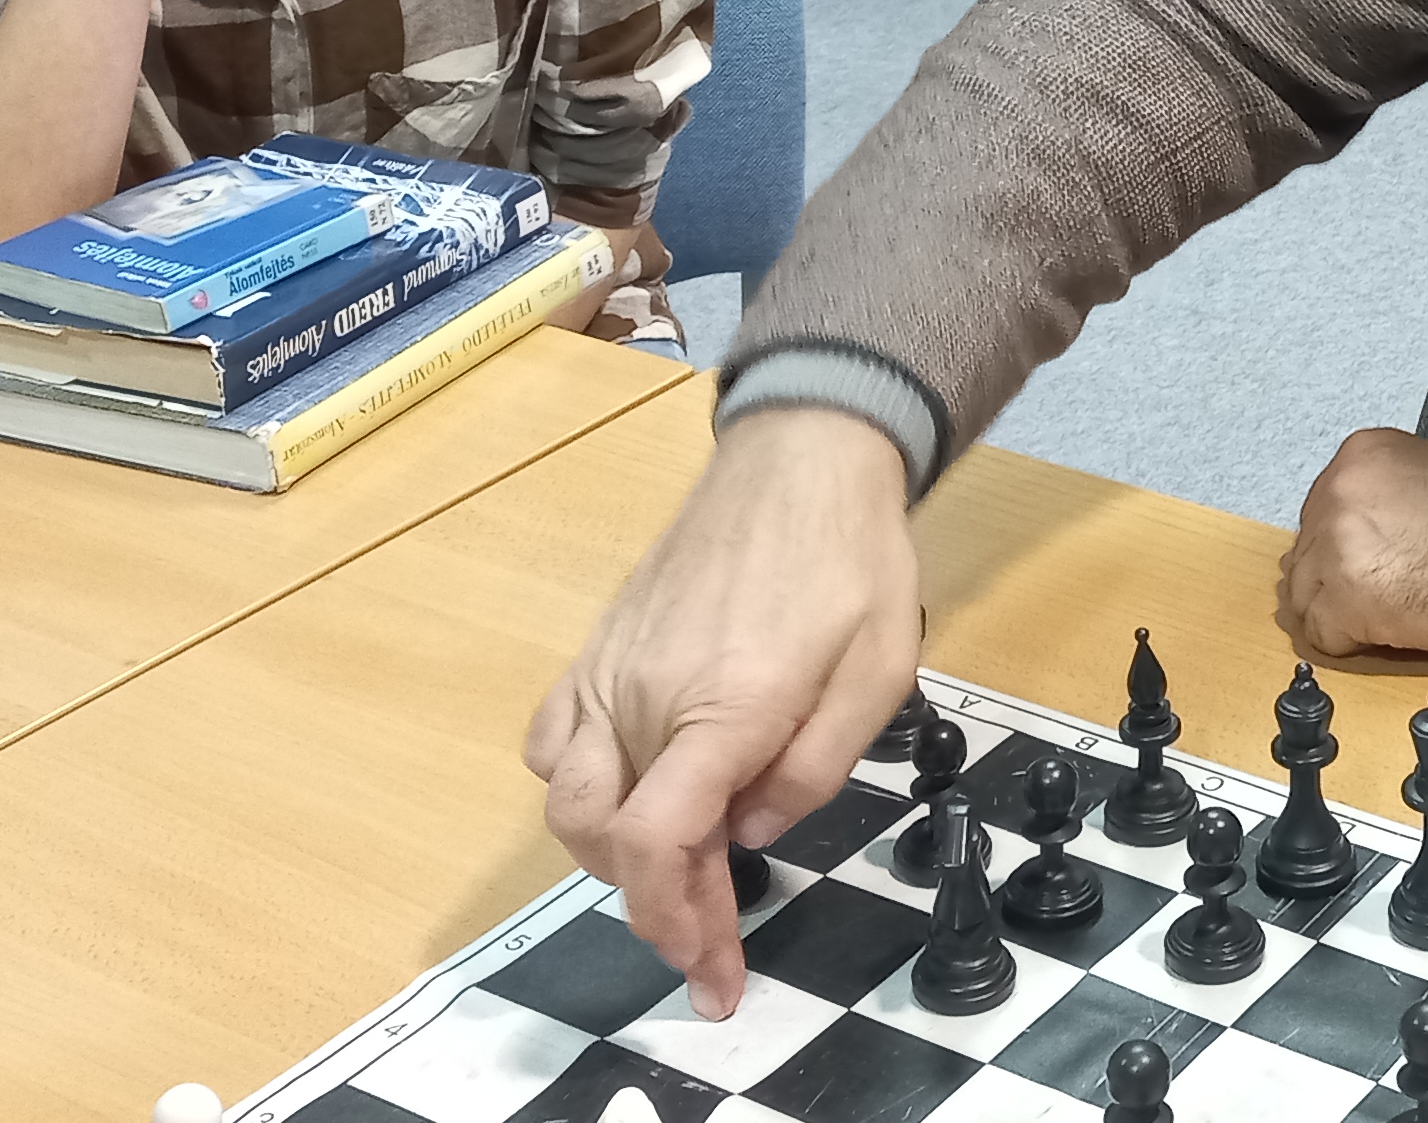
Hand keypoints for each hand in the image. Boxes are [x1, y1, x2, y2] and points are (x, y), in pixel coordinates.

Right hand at [526, 404, 918, 1016]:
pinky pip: (549, 739)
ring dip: (611, 857)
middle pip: (607, 839)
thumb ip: (814, 770)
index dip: (676, 923)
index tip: (710, 970)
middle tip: (711, 938)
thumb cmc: (850, 563)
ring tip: (674, 873)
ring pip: (567, 799)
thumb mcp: (878, 675)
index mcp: (720, 708)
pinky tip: (625, 795)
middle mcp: (644, 696)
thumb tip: (752, 835)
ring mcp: (609, 669)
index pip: (656, 845)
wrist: (801, 458)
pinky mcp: (596, 647)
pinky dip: (573, 788)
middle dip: (655, 908)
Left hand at [1278, 428, 1427, 660]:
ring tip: (1386, 620)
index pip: (1322, 508)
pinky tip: (1391, 636)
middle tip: (1381, 596)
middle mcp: (1338, 492)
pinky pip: (1322, 634)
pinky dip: (1350, 643)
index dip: (1348, 543)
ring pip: (1305, 593)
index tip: (1374, 562)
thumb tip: (1373, 529)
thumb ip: (1391, 493)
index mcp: (1361, 455)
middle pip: (1307, 550)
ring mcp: (1337, 546)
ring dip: (1338, 611)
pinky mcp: (1346, 601)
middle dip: (1336, 577)